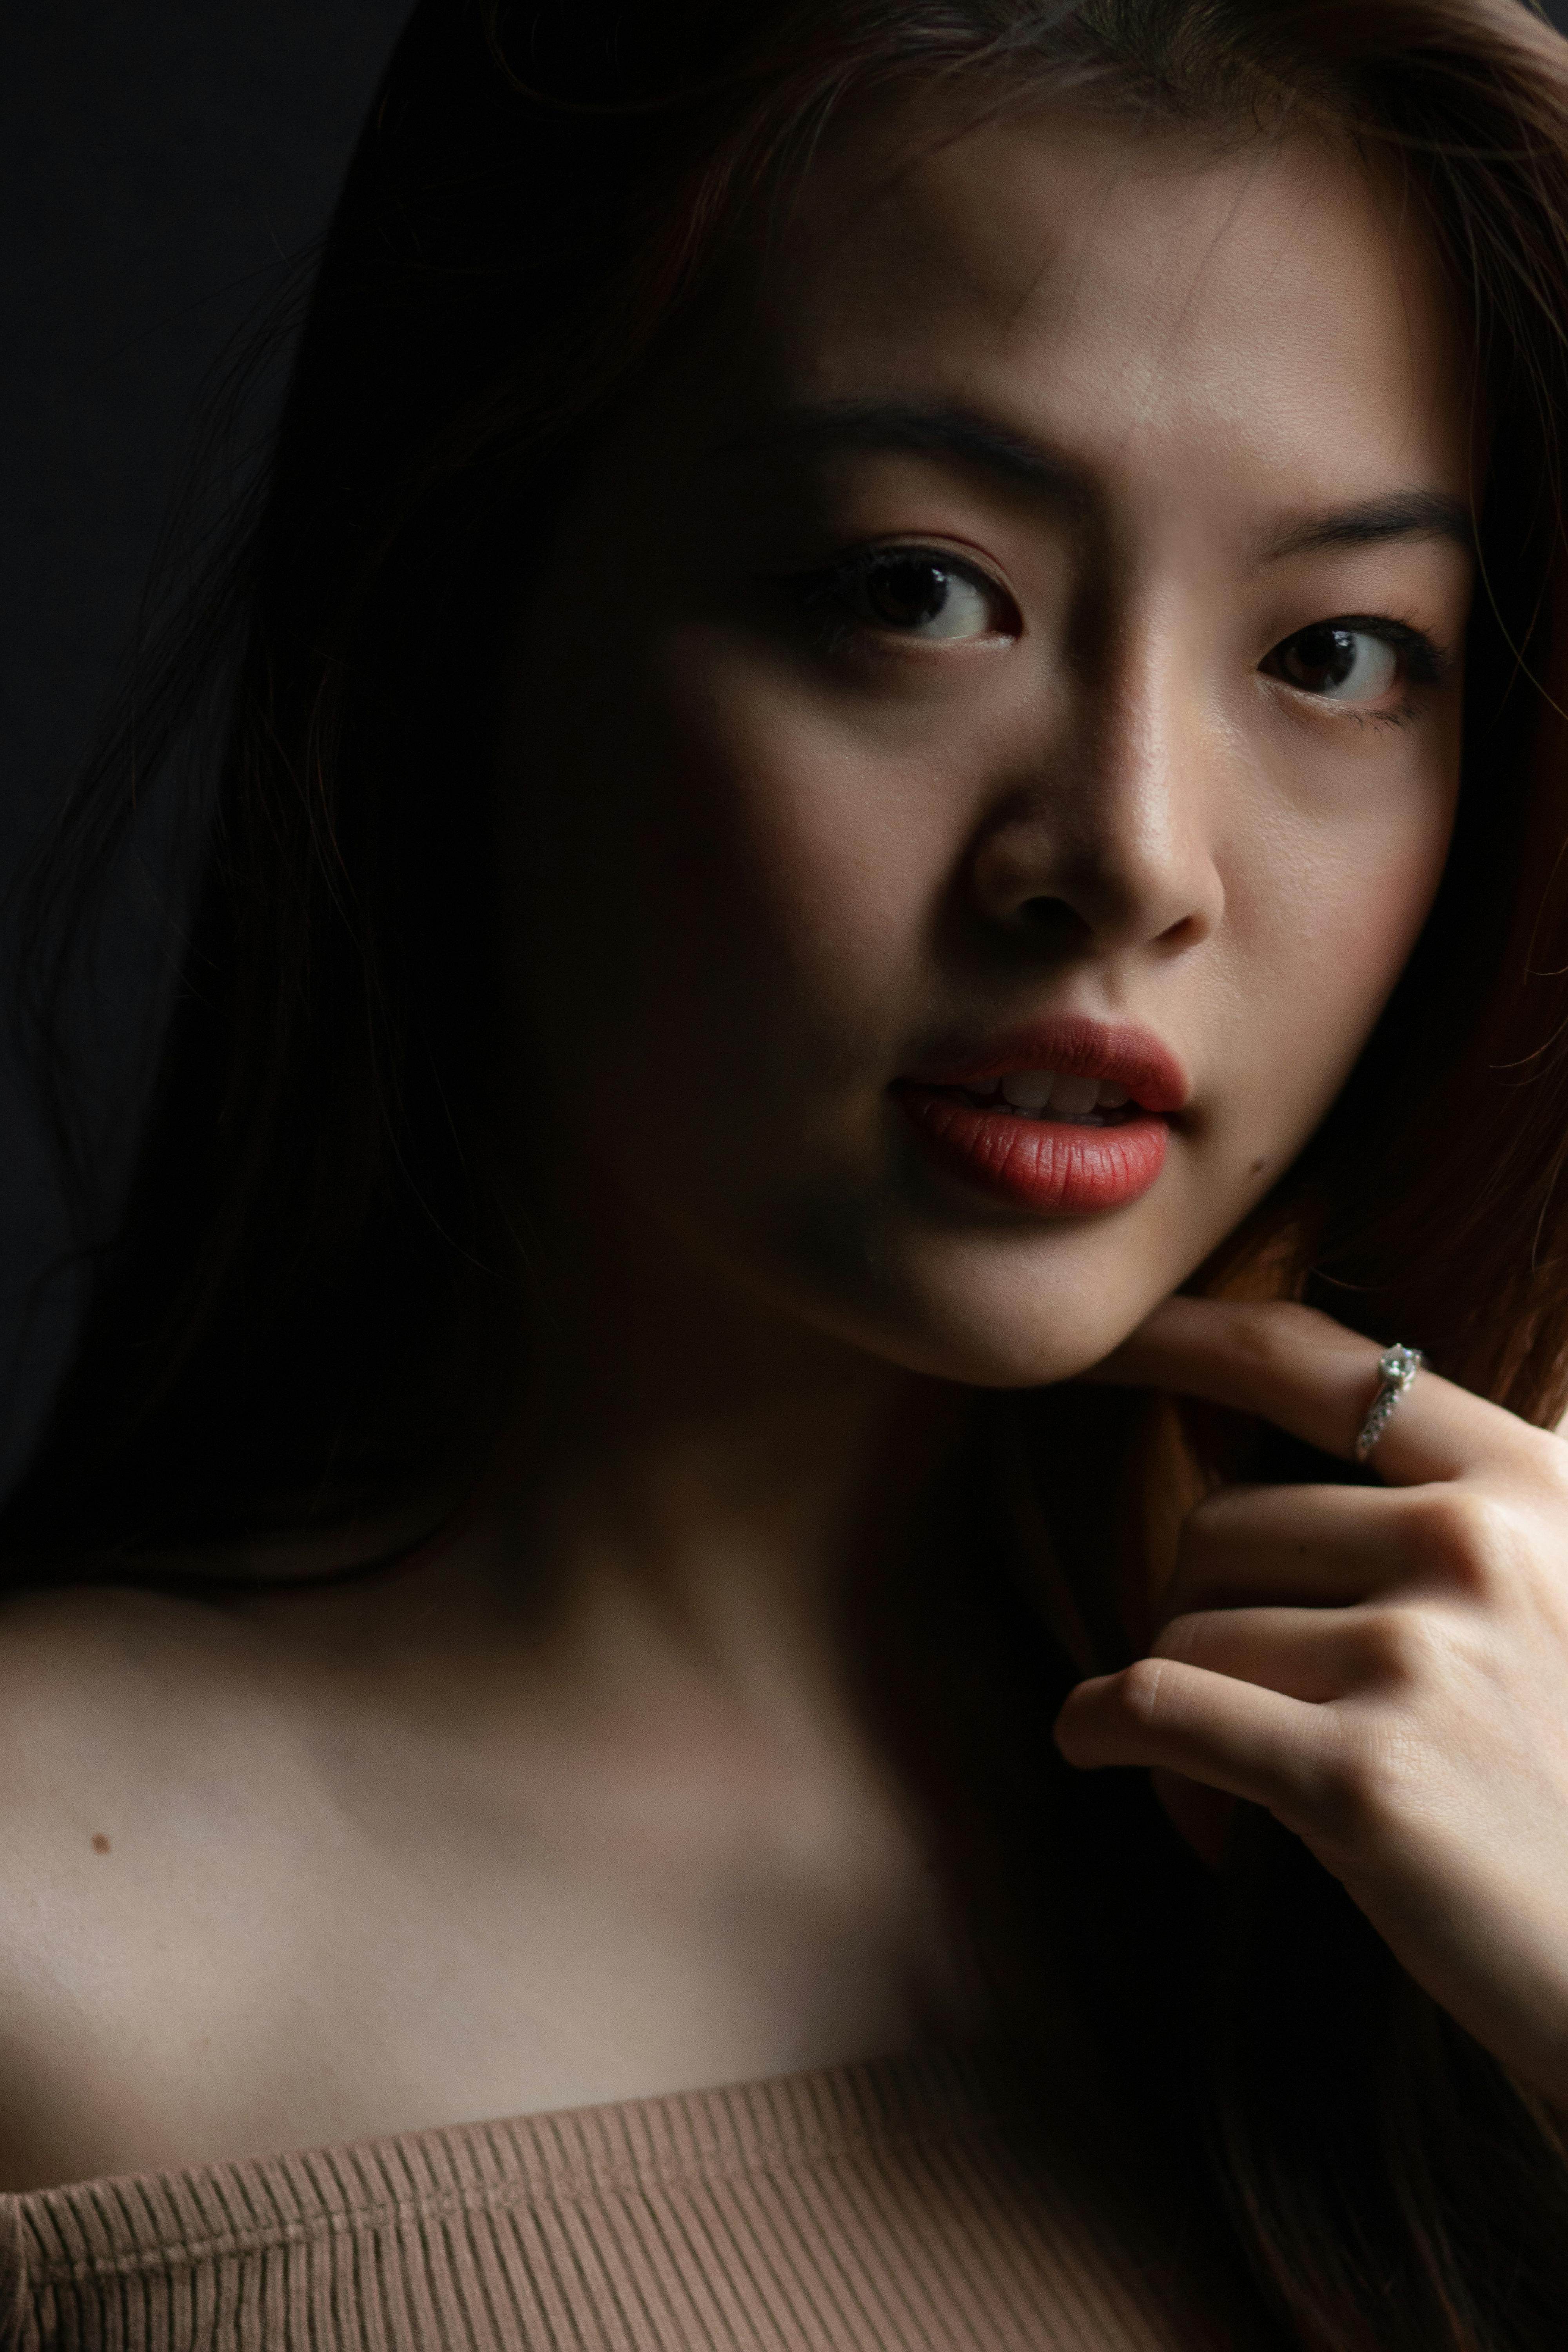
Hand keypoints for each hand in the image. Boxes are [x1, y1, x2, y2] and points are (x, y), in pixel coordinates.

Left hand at [1055, 1296, 1567, 2105]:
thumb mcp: (1559, 1595)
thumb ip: (1457, 1511)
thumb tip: (1289, 1439)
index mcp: (1526, 1484)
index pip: (1318, 1366)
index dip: (1190, 1335)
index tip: (1105, 1339)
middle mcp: (1476, 1546)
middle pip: (1220, 1524)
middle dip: (1194, 1614)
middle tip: (1232, 1713)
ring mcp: (1422, 1657)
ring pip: (1187, 1628)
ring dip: (1174, 1709)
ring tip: (1234, 1786)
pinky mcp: (1364, 1777)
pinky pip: (1162, 1706)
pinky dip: (1104, 1728)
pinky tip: (1097, 1747)